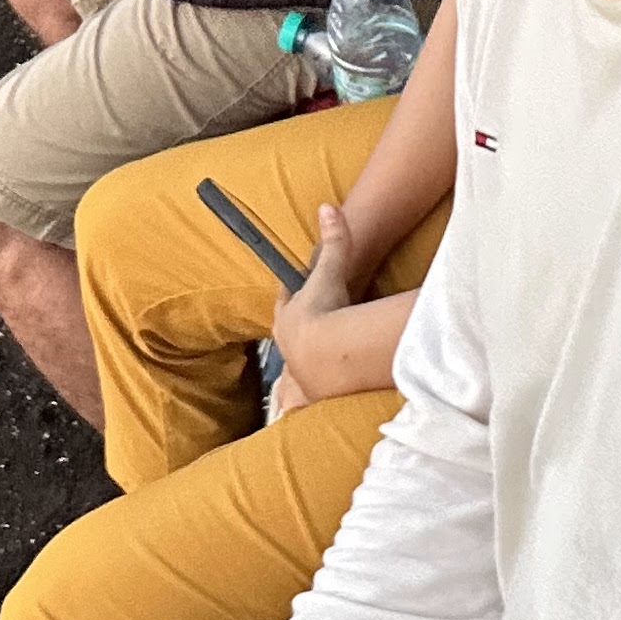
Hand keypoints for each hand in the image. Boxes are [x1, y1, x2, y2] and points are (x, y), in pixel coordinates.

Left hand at [269, 200, 359, 400]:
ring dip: (296, 370)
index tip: (299, 294)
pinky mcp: (311, 394)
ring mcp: (299, 371)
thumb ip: (333, 242)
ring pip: (293, 369)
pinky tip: (295, 413)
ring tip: (298, 377)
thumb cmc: (324, 312)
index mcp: (288, 317)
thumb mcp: (329, 273)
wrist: (327, 355)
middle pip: (291, 336)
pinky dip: (299, 404)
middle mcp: (289, 346)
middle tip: (309, 333)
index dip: (293, 297)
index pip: (287, 303)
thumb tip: (328, 207)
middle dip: (297, 334)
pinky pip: (301, 400)